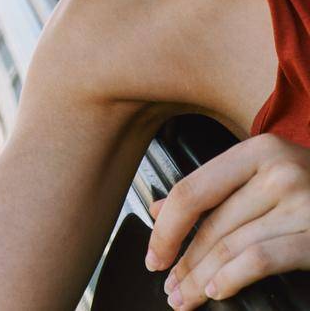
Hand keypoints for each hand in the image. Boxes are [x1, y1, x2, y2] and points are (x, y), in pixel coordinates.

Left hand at [148, 132, 309, 306]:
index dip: (165, 228)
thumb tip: (159, 211)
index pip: (192, 191)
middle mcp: (281, 171)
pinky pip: (260, 259)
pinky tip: (217, 290)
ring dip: (200, 278)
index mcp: (260, 151)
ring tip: (186, 297)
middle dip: (182, 261)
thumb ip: (218, 189)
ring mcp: (303, 202)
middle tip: (168, 285)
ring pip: (231, 246)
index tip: (153, 254)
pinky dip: (231, 277)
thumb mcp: (268, 175)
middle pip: (211, 225)